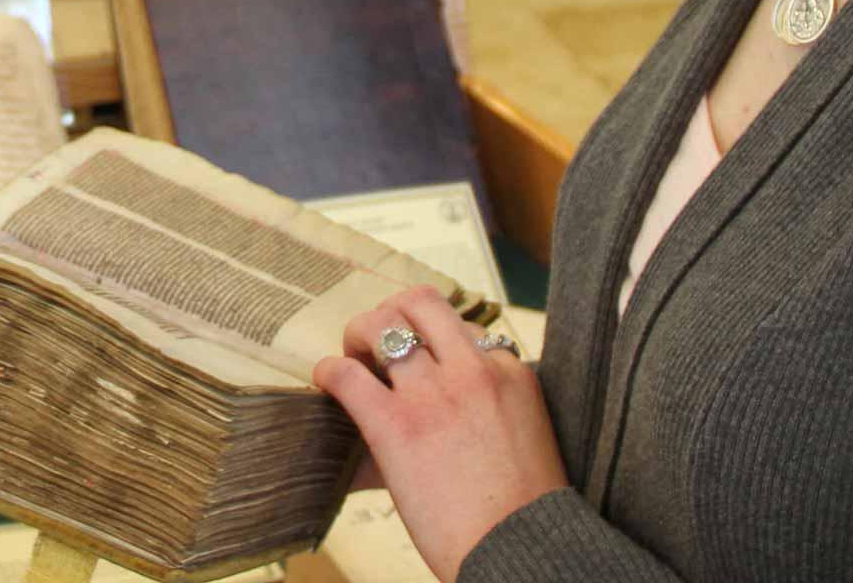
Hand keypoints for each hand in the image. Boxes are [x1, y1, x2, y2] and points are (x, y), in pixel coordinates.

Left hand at [314, 287, 567, 581]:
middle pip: (421, 302)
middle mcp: (473, 370)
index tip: (423, 366)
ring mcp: (433, 394)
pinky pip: (346, 374)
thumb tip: (446, 410)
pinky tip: (326, 382)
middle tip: (378, 344)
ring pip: (382, 325)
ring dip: (358, 337)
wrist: (520, 549)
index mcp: (511, 372)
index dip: (436, 345)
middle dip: (393, 313)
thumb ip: (492, 410)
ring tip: (353, 359)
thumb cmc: (524, 512)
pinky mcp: (395, 425)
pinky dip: (329, 372)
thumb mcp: (525, 439)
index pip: (466, 330)